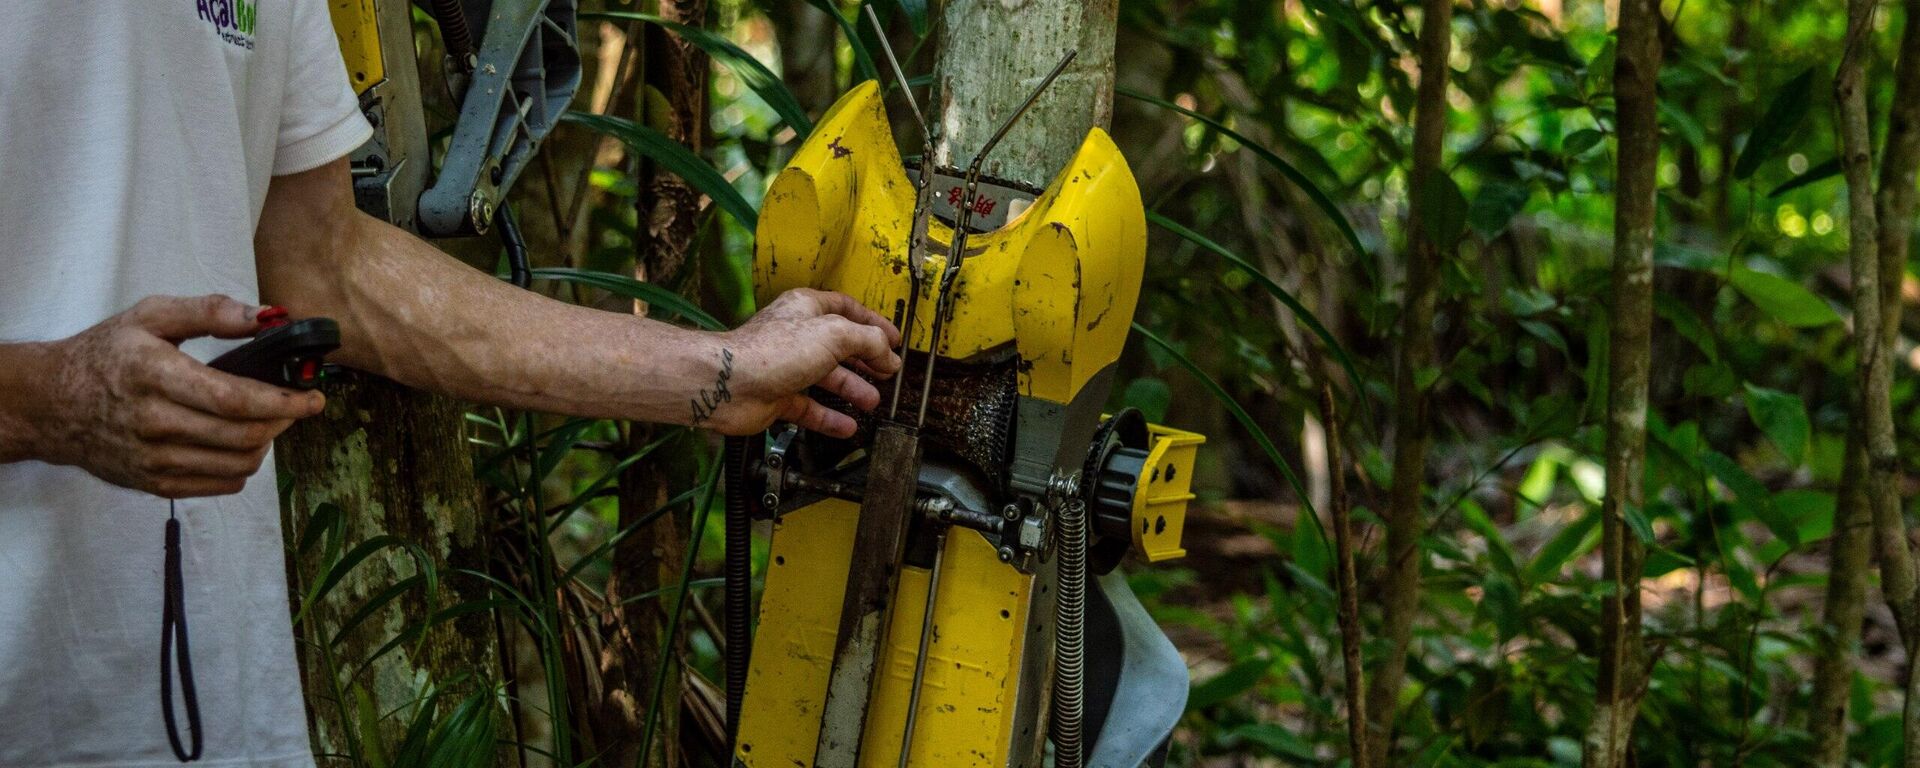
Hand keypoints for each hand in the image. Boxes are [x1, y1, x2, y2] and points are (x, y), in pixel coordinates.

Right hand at [18, 295, 325, 497]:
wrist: (53, 403)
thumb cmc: (106, 355)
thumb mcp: (150, 316)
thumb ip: (211, 311)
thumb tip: (269, 316)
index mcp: (155, 375)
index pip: (235, 400)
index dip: (284, 401)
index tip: (314, 397)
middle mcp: (154, 423)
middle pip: (244, 435)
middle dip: (284, 420)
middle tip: (297, 405)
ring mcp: (153, 459)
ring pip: (238, 464)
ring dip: (266, 443)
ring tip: (268, 420)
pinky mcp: (154, 484)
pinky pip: (220, 485)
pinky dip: (242, 466)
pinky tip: (240, 442)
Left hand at [701, 288, 902, 437]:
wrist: (729, 384)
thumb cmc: (772, 351)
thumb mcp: (834, 335)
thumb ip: (868, 341)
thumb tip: (889, 355)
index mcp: (807, 309)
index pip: (847, 309)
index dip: (873, 323)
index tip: (893, 339)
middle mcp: (797, 336)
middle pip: (840, 346)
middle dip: (866, 360)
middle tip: (887, 372)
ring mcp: (787, 367)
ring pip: (826, 378)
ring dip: (852, 390)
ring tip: (872, 401)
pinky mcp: (778, 396)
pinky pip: (810, 408)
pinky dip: (829, 418)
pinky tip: (847, 426)